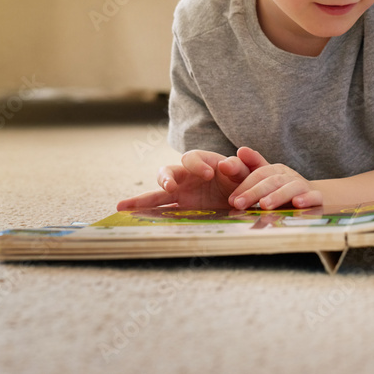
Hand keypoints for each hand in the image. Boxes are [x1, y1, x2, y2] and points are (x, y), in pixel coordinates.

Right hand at [116, 150, 252, 210]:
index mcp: (204, 164)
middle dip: (166, 179)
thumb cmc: (245, 181)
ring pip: (157, 193)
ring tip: (125, 206)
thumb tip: (227, 163)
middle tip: (170, 187)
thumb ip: (241, 166)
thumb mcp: (247, 173)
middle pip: (168, 172)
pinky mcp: (181, 210)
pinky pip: (160, 211)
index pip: (193, 158)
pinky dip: (145, 213)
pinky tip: (126, 215)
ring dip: (143, 199)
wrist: (246, 199)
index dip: (197, 164)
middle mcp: (189, 177)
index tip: (208, 174)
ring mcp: (182, 194)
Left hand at [228, 147, 322, 210]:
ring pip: (291, 188)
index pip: (258, 174)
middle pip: (272, 181)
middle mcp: (289, 175)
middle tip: (240, 204)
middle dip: (254, 192)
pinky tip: (297, 203)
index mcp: (275, 170)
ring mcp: (303, 186)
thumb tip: (240, 150)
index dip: (244, 186)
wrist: (309, 196)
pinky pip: (313, 196)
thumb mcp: (264, 179)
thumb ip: (249, 167)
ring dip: (277, 196)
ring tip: (264, 205)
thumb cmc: (280, 189)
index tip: (232, 200)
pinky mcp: (316, 197)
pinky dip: (306, 199)